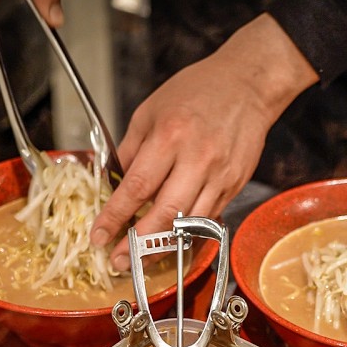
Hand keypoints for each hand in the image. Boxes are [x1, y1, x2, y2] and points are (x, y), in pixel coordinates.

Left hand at [92, 14, 318, 270]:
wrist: (248, 85)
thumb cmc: (197, 91)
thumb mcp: (150, 111)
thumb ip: (131, 149)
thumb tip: (114, 184)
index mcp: (170, 136)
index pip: (136, 187)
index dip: (114, 217)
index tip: (98, 236)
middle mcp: (197, 159)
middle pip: (165, 214)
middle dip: (138, 244)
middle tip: (117, 261)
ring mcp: (220, 175)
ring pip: (189, 223)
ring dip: (163, 246)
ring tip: (141, 258)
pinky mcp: (235, 184)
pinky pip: (208, 217)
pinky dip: (187, 231)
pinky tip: (171, 238)